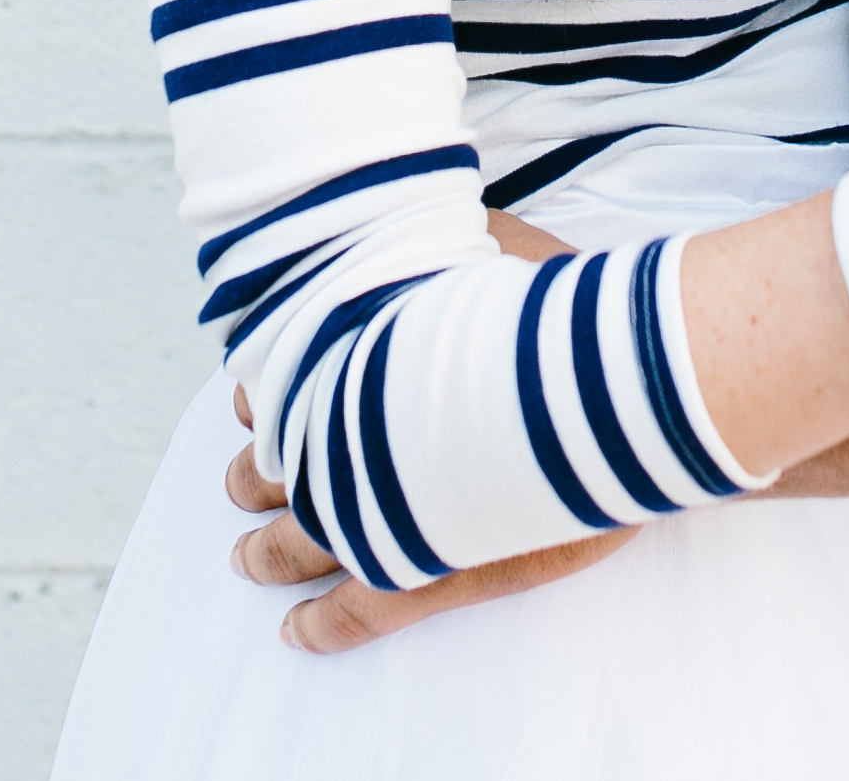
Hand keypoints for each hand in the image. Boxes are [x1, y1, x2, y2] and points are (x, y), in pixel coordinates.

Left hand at [218, 212, 631, 652]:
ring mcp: (381, 512)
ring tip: (247, 559)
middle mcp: (350, 439)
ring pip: (297, 542)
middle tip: (239, 485)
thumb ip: (439, 241)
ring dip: (266, 552)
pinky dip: (322, 625)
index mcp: (352, 363)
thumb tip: (418, 216)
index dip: (261, 397)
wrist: (610, 382)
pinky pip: (358, 612)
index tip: (254, 403)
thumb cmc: (551, 308)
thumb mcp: (485, 244)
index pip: (276, 385)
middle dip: (251, 478)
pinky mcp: (429, 570)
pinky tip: (297, 631)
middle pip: (275, 467)